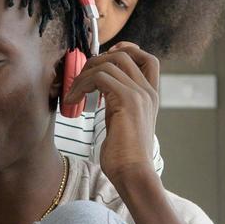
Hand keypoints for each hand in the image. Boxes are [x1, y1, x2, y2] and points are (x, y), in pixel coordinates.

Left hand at [63, 42, 159, 184]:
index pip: (147, 59)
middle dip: (98, 60)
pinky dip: (82, 85)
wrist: (133, 173)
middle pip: (126, 55)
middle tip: (80, 77)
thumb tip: (100, 93)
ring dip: (85, 74)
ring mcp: (139, 94)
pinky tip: (73, 101)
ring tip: (73, 93)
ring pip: (110, 63)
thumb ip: (117, 105)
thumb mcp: (123, 124)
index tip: (106, 56)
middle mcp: (148, 92)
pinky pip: (100, 77)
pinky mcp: (127, 100)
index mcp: (151, 97)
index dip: (127, 50)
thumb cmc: (125, 157)